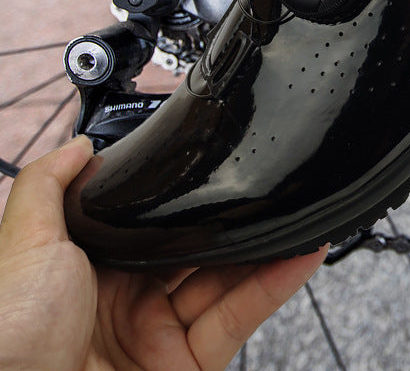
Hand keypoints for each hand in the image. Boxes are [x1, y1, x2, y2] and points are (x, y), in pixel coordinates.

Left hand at [0, 136, 326, 370]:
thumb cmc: (11, 337)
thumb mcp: (24, 246)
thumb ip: (47, 187)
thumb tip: (76, 144)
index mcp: (92, 267)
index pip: (152, 223)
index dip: (188, 199)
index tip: (219, 169)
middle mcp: (129, 299)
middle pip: (197, 248)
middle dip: (234, 219)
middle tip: (267, 188)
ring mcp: (161, 335)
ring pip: (226, 280)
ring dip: (266, 248)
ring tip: (297, 214)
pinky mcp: (190, 366)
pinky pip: (238, 319)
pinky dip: (273, 286)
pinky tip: (297, 254)